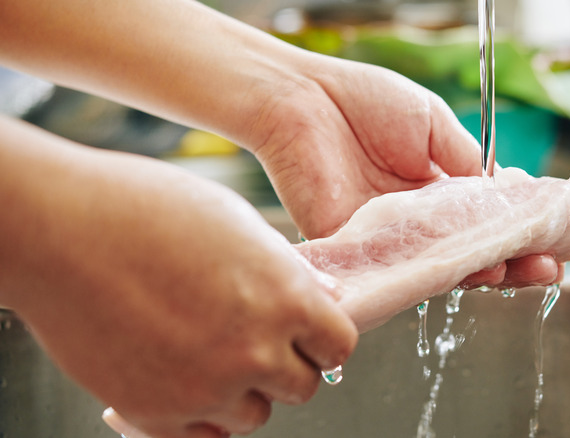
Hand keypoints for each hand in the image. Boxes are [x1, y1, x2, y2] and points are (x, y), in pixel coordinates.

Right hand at [0, 118, 357, 437]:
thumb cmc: (147, 211)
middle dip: (287, 364)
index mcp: (286, 298)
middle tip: (256, 338)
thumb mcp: (238, 223)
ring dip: (244, 392)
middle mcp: (254, 351)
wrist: (61, 230)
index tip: (307, 331)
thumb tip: (327, 298)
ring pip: (253, 415)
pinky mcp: (155, 413)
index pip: (337, 346)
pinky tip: (184, 378)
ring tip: (211, 353)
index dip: (324, 337)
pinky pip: (203, 437)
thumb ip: (289, 271)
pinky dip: (202, 415)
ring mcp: (204, 388)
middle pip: (301, 386)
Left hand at [250, 52, 559, 287]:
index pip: (485, 220)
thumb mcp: (434, 124)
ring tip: (522, 270)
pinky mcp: (358, 250)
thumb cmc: (364, 102)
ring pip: (443, 268)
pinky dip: (439, 275)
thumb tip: (507, 195)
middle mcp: (417, 219)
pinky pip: (402, 272)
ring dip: (486, 273)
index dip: (520, 232)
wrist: (303, 100)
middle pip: (471, 252)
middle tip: (549, 267)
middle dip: (514, 262)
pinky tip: (472, 270)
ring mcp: (390, 238)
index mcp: (437, 188)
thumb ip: (468, 163)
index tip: (554, 237)